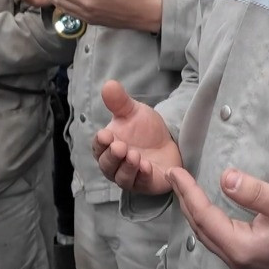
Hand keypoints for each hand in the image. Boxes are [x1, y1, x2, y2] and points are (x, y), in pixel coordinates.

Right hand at [92, 80, 181, 194]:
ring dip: (127, 167)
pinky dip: (142, 176)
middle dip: (112, 156)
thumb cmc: (145, 129)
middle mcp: (115, 165)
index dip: (100, 142)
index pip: (98, 147)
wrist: (169, 141)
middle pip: (107, 165)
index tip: (106, 135)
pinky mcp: (146, 184)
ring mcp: (130, 176)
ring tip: (134, 156)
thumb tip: (108, 84)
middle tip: (120, 146)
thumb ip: (120, 101)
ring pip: (122, 177)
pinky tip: (147, 166)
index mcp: (107, 147)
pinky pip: (141, 184)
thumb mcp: (134, 112)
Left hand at [169, 167, 268, 268]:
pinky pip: (216, 238)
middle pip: (200, 227)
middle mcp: (237, 258)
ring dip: (192, 211)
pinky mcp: (247, 258)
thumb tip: (226, 177)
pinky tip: (204, 209)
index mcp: (242, 246)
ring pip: (206, 235)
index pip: (205, 215)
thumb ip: (254, 191)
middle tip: (173, 176)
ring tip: (183, 189)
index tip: (176, 172)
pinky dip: (205, 220)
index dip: (188, 192)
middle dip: (184, 199)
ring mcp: (241, 261)